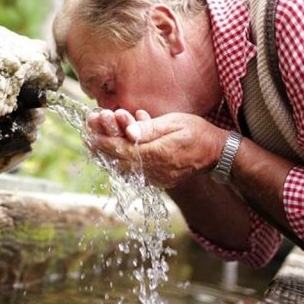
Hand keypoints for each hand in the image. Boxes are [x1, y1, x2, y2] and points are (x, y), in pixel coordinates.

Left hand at [86, 110, 226, 188]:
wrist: (216, 153)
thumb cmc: (196, 132)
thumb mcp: (174, 122)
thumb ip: (150, 128)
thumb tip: (128, 132)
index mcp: (159, 155)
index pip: (124, 151)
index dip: (105, 143)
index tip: (89, 136)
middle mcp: (155, 171)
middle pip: (120, 162)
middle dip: (102, 149)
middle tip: (87, 138)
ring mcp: (156, 178)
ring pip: (124, 170)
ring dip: (108, 156)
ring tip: (95, 144)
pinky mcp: (158, 180)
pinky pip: (134, 173)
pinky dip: (121, 162)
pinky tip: (112, 153)